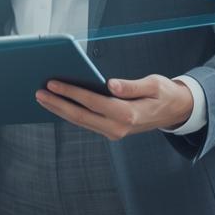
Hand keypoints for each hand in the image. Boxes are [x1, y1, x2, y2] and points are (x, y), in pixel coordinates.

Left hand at [35, 74, 193, 139]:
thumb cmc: (164, 93)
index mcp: (129, 114)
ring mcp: (114, 132)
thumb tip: (110, 85)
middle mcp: (119, 127)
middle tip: (38, 92)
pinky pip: (86, 122)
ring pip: (81, 121)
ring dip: (60, 110)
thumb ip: (132, 86)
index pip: (92, 102)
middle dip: (57, 104)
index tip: (53, 83)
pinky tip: (58, 104)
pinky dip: (70, 113)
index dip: (70, 92)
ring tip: (42, 98)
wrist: (175, 111)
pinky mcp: (111, 131)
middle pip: (80, 116)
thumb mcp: (154, 85)